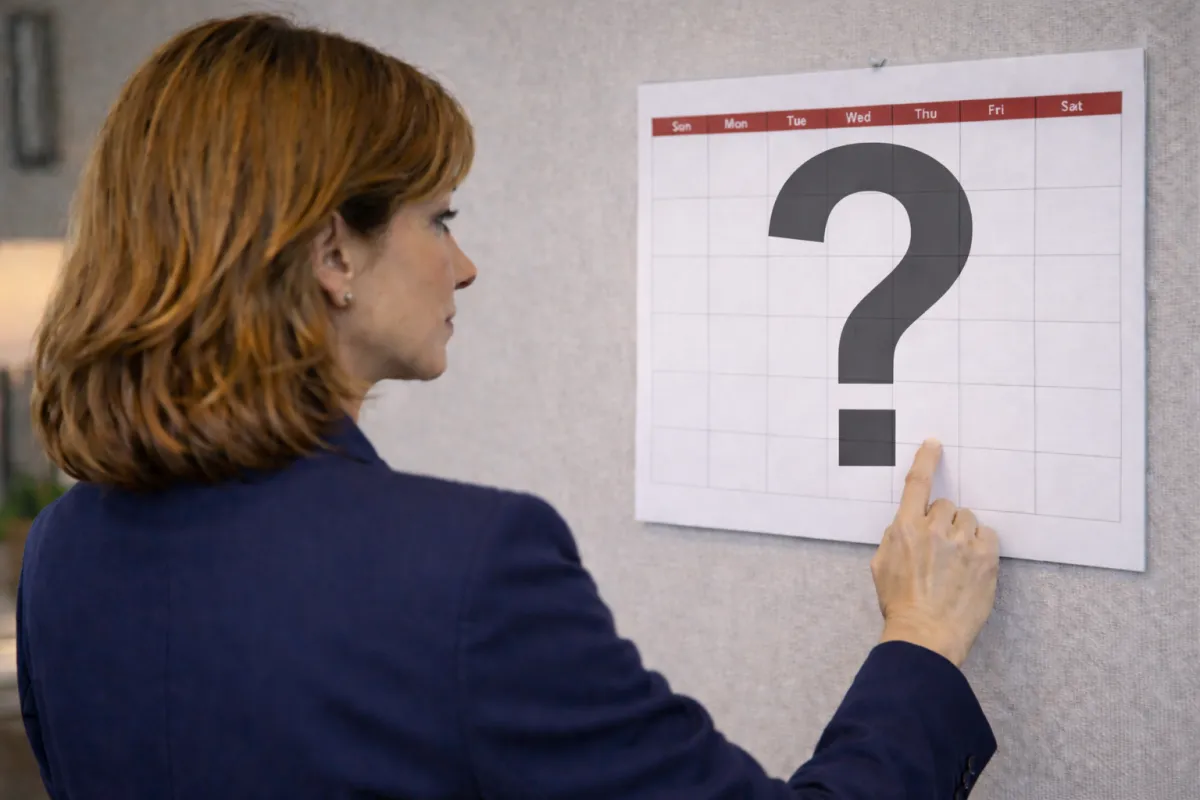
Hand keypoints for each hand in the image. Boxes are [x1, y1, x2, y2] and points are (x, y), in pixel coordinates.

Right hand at [871, 439, 999, 667]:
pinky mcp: (986, 559)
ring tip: (956, 562)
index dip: (925, 459)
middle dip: (942, 521)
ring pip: (968, 520)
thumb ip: (894, 538)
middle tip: (939, 549)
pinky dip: (980, 546)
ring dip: (962, 534)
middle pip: (946, 505)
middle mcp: (934, 530)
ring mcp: (962, 543)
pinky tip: (971, 566)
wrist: (925, 635)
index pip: (917, 483)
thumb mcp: (880, 566)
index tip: (935, 444)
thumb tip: (905, 525)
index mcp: (904, 529)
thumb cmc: (900, 605)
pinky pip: (988, 535)